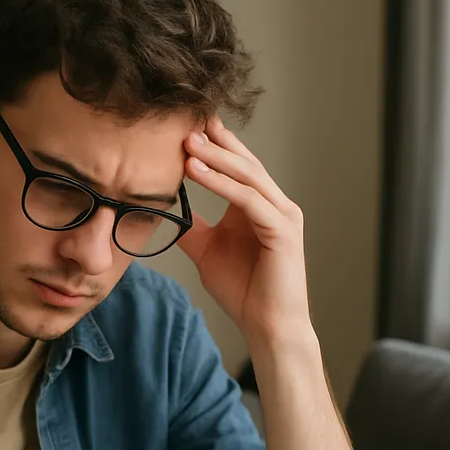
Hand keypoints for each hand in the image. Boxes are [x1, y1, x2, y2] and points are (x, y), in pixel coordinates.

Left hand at [178, 118, 311, 349]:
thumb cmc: (243, 291)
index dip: (215, 144)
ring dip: (216, 158)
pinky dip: (222, 184)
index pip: (237, 166)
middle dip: (216, 142)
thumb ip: (193, 228)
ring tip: (187, 143)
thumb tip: (166, 210)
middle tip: (187, 122)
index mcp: (258, 207)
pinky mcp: (282, 231)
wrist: (266, 326)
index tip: (187, 125)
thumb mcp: (206, 252)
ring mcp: (282, 216)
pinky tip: (197, 172)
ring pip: (247, 176)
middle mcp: (274, 205)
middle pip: (244, 163)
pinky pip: (248, 200)